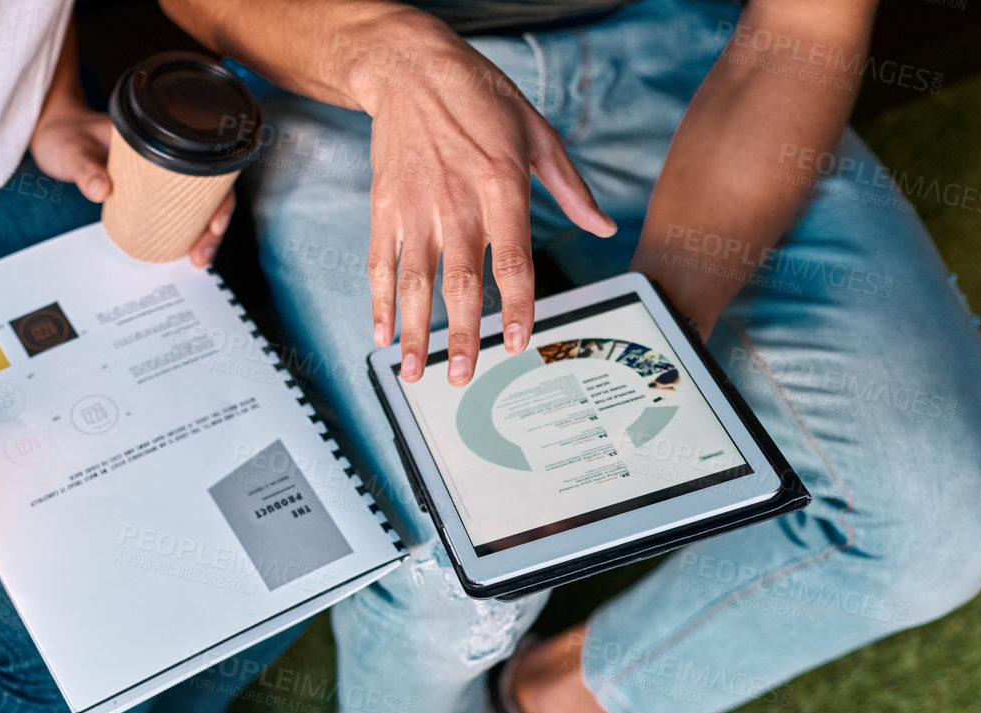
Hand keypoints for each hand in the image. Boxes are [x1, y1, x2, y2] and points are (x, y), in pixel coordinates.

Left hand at [29, 106, 235, 268]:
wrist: (54, 133)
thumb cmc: (66, 134)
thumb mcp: (73, 151)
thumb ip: (85, 169)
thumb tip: (102, 189)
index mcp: (159, 138)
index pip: (204, 165)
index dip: (219, 196)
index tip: (215, 223)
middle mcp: (165, 156)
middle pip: (207, 191)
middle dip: (213, 226)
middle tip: (202, 254)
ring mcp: (157, 174)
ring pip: (194, 204)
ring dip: (201, 233)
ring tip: (197, 259)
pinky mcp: (146, 190)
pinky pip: (173, 210)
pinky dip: (183, 231)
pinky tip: (183, 250)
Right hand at [359, 32, 615, 384]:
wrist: (412, 69)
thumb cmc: (478, 97)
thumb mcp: (538, 132)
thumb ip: (569, 188)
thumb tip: (602, 226)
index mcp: (501, 185)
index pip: (512, 261)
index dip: (516, 307)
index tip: (517, 342)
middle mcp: (456, 201)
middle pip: (462, 282)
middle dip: (463, 335)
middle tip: (464, 375)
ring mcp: (415, 207)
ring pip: (415, 282)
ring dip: (415, 331)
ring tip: (417, 370)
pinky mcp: (383, 207)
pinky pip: (379, 263)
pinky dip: (379, 301)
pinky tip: (381, 333)